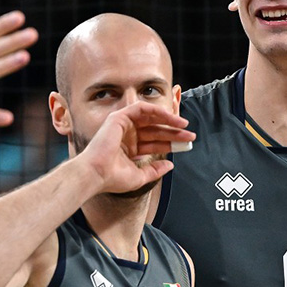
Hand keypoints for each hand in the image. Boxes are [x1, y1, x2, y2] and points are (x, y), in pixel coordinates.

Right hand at [76, 101, 194, 194]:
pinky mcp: (118, 118)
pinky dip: (156, 110)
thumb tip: (171, 165)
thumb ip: (155, 170)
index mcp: (130, 149)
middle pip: (155, 130)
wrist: (97, 175)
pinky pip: (141, 108)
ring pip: (150, 118)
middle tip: (190, 136)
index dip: (170, 143)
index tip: (186, 145)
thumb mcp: (141, 176)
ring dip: (168, 120)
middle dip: (173, 132)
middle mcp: (127, 136)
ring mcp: (122, 126)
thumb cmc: (113, 178)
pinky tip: (171, 117)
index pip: (154, 143)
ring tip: (184, 126)